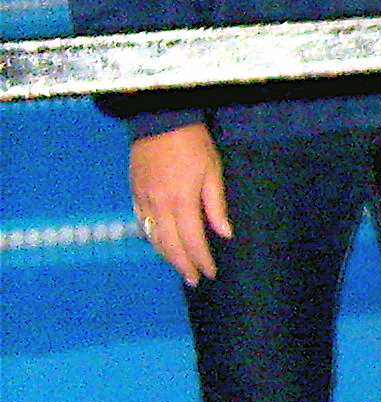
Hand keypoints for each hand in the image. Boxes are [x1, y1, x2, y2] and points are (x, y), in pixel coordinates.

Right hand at [129, 122, 229, 283]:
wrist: (159, 121)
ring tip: (179, 267)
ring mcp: (143, 200)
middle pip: (169, 245)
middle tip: (193, 280)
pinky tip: (159, 244)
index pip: (191, 240)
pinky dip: (151, 238)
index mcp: (182, 201)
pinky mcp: (134, 192)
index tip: (209, 273)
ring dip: (166, 255)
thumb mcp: (213, 171)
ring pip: (152, 237)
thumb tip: (224, 233)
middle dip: (182, 265)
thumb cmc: (194, 144)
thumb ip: (216, 205)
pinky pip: (141, 222)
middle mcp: (159, 206)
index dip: (200, 260)